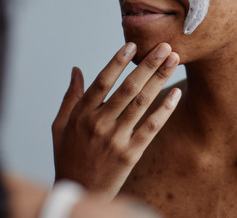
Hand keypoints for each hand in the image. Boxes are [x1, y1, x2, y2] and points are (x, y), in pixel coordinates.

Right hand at [52, 42, 181, 197]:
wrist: (79, 191)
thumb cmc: (69, 156)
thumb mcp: (61, 126)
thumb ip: (70, 97)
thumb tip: (76, 69)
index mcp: (81, 115)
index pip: (102, 82)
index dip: (117, 62)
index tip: (132, 45)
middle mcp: (98, 124)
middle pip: (128, 88)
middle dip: (148, 64)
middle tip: (165, 46)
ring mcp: (116, 139)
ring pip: (142, 103)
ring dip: (160, 79)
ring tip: (174, 60)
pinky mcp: (130, 154)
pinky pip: (151, 127)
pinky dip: (165, 109)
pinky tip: (176, 93)